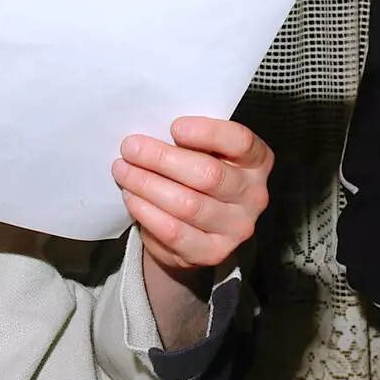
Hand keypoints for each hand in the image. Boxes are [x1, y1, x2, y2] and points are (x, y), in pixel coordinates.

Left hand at [111, 117, 271, 273]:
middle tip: (130, 147)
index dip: (208, 132)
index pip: (240, 141)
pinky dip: (147, 212)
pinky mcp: (213, 252)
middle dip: (162, 159)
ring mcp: (237, 227)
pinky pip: (174, 232)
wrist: (195, 226)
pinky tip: (131, 197)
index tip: (175, 127)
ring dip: (148, 185)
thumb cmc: (196, 174)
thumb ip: (189, 140)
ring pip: (188, 204)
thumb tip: (151, 132)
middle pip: (208, 174)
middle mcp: (254, 195)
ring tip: (123, 171)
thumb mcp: (203, 151)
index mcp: (257, 160)